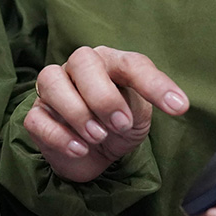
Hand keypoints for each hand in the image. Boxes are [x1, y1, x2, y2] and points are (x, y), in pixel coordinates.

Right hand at [23, 46, 188, 182]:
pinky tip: (80, 149)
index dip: (154, 83)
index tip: (178, 108)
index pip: (132, 64)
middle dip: (103, 96)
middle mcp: (79, 68)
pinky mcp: (36, 115)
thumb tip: (172, 102)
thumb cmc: (118, 124)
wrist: (93, 154)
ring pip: (51, 80)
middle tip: (120, 125)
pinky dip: (60, 135)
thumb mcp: (138, 114)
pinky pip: (37, 117)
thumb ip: (143, 102)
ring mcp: (52, 89)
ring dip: (77, 112)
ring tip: (98, 137)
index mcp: (111, 62)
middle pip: (83, 60)